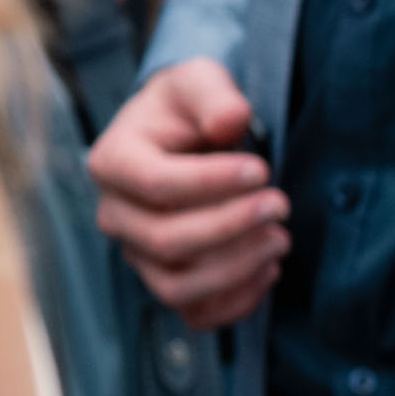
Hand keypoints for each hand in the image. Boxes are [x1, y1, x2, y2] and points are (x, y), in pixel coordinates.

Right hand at [88, 59, 283, 328]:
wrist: (188, 140)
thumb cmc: (191, 110)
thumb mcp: (200, 81)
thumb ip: (214, 93)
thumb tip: (231, 119)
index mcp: (113, 162)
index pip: (157, 186)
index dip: (213, 183)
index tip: (261, 170)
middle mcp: (116, 214)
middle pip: (167, 241)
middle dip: (233, 226)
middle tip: (281, 204)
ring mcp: (138, 254)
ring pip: (178, 286)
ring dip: (237, 268)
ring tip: (281, 239)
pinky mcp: (167, 281)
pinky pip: (195, 314)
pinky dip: (236, 303)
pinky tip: (270, 270)